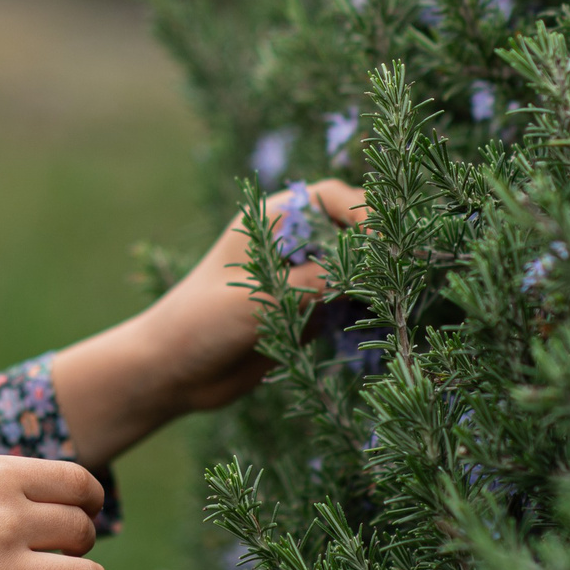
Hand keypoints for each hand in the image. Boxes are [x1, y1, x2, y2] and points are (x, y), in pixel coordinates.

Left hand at [51, 178, 367, 465]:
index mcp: (269, 220)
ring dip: (373, 279)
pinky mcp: (304, 309)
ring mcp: (299, 276)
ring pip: (353, 266)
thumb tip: (370, 267)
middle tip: (397, 274)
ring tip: (390, 299)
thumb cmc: (202, 322)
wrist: (172, 372)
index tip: (383, 243)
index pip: (329, 197)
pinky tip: (372, 320)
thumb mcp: (260, 298)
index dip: (362, 212)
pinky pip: (345, 300)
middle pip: (348, 228)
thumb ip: (314, 280)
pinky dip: (362, 306)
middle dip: (375, 246)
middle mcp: (289, 242)